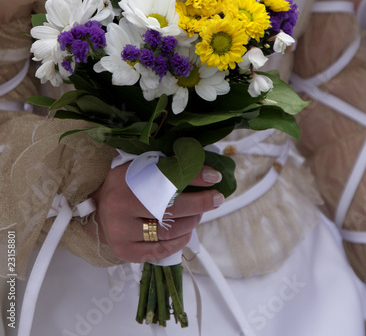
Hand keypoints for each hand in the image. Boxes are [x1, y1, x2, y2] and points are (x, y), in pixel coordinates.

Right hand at [91, 163, 223, 263]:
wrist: (98, 206)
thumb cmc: (126, 183)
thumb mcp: (144, 166)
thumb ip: (170, 165)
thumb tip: (206, 171)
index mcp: (125, 182)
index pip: (167, 179)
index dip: (194, 177)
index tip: (214, 178)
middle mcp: (120, 209)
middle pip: (170, 209)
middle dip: (199, 204)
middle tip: (215, 198)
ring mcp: (121, 233)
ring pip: (168, 232)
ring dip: (191, 223)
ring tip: (199, 214)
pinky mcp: (125, 251)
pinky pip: (160, 250)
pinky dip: (179, 242)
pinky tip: (187, 232)